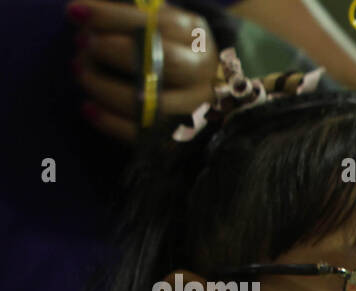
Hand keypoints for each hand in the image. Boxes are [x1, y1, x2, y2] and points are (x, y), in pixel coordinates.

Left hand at [68, 0, 218, 142]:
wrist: (200, 85)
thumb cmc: (165, 44)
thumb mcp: (155, 20)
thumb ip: (127, 13)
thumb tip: (83, 11)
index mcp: (195, 35)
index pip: (157, 23)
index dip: (113, 17)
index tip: (74, 12)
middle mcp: (202, 72)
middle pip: (167, 62)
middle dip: (116, 51)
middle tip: (82, 43)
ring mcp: (194, 106)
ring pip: (156, 103)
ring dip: (108, 88)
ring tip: (80, 72)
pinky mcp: (178, 135)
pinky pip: (146, 134)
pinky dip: (112, 123)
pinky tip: (88, 108)